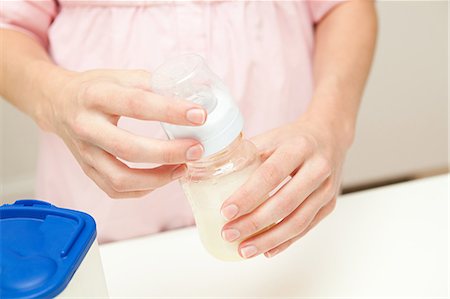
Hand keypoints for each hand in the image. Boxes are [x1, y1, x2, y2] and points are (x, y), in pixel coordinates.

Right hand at [40, 69, 205, 197]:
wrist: (58, 102)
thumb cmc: (95, 88)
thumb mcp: (121, 76)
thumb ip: (154, 84)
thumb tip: (193, 94)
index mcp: (96, 95)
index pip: (137, 104)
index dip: (171, 111)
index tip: (200, 116)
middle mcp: (86, 126)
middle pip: (129, 148)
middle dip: (169, 152)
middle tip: (196, 149)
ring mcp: (84, 152)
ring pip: (121, 178)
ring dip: (158, 178)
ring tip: (183, 167)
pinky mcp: (86, 169)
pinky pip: (115, 189)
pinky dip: (142, 189)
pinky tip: (161, 178)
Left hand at [220, 114, 350, 257]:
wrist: (330, 136)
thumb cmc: (294, 138)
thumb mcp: (271, 137)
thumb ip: (246, 154)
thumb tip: (212, 171)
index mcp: (299, 147)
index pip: (270, 174)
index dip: (248, 195)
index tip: (226, 211)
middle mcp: (317, 168)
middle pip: (285, 202)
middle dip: (254, 223)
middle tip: (229, 233)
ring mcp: (326, 189)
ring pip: (298, 221)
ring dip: (269, 239)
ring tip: (244, 249)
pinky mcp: (329, 205)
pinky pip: (306, 228)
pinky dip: (285, 242)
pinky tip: (266, 250)